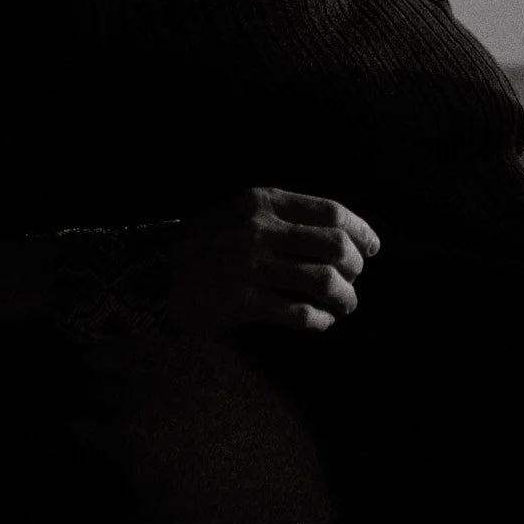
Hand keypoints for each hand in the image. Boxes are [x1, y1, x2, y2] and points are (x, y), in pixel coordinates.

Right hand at [174, 187, 381, 332]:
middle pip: (335, 245)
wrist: (150, 273)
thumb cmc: (204, 243)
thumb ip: (281, 216)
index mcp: (263, 201)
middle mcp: (260, 228)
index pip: (331, 211)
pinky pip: (297, 313)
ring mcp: (251, 265)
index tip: (373, 248)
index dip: (361, 231)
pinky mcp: (242, 300)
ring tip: (344, 306)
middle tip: (355, 280)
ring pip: (323, 281)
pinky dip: (318, 321)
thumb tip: (339, 235)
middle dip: (356, 267)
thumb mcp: (238, 211)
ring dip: (344, 297)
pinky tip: (320, 322)